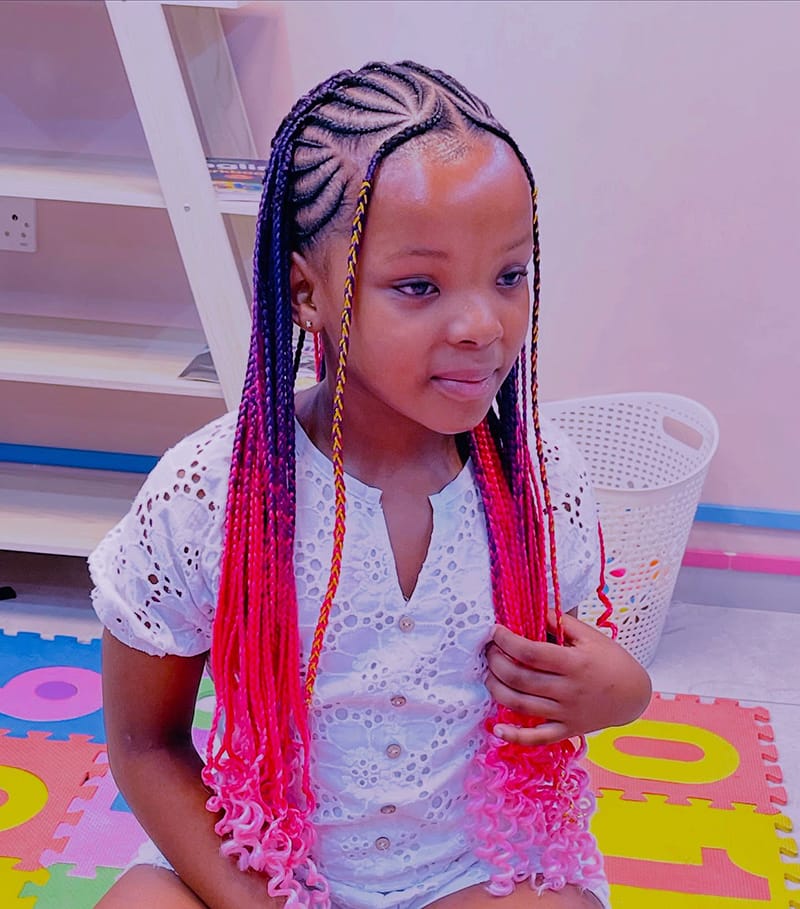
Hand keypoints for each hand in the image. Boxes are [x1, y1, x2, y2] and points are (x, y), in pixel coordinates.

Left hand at [485, 611, 651, 746]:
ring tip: (489, 675)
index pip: (530, 652)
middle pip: (520, 679)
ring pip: (521, 706)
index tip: (495, 631)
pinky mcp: (566, 730)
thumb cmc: (610, 660)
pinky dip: (514, 737)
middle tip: (489, 651)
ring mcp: (566, 713)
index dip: (506, 641)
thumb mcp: (590, 636)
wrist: (634, 694)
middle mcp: (568, 690)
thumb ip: (560, 623)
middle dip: (496, 663)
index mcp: (574, 663)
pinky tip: (496, 730)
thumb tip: (531, 610)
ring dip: (497, 690)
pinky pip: (537, 738)